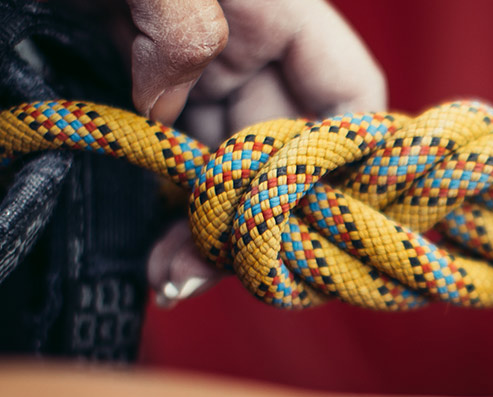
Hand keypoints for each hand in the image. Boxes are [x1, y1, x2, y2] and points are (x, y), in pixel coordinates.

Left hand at [91, 0, 385, 306]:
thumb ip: (179, 30)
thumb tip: (169, 111)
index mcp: (277, 9)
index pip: (352, 97)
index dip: (351, 165)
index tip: (310, 224)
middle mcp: (247, 42)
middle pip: (290, 148)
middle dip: (263, 217)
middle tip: (209, 270)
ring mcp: (195, 67)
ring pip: (232, 164)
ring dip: (212, 225)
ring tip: (171, 273)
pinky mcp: (140, 85)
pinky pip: (176, 159)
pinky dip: (171, 207)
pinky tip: (156, 250)